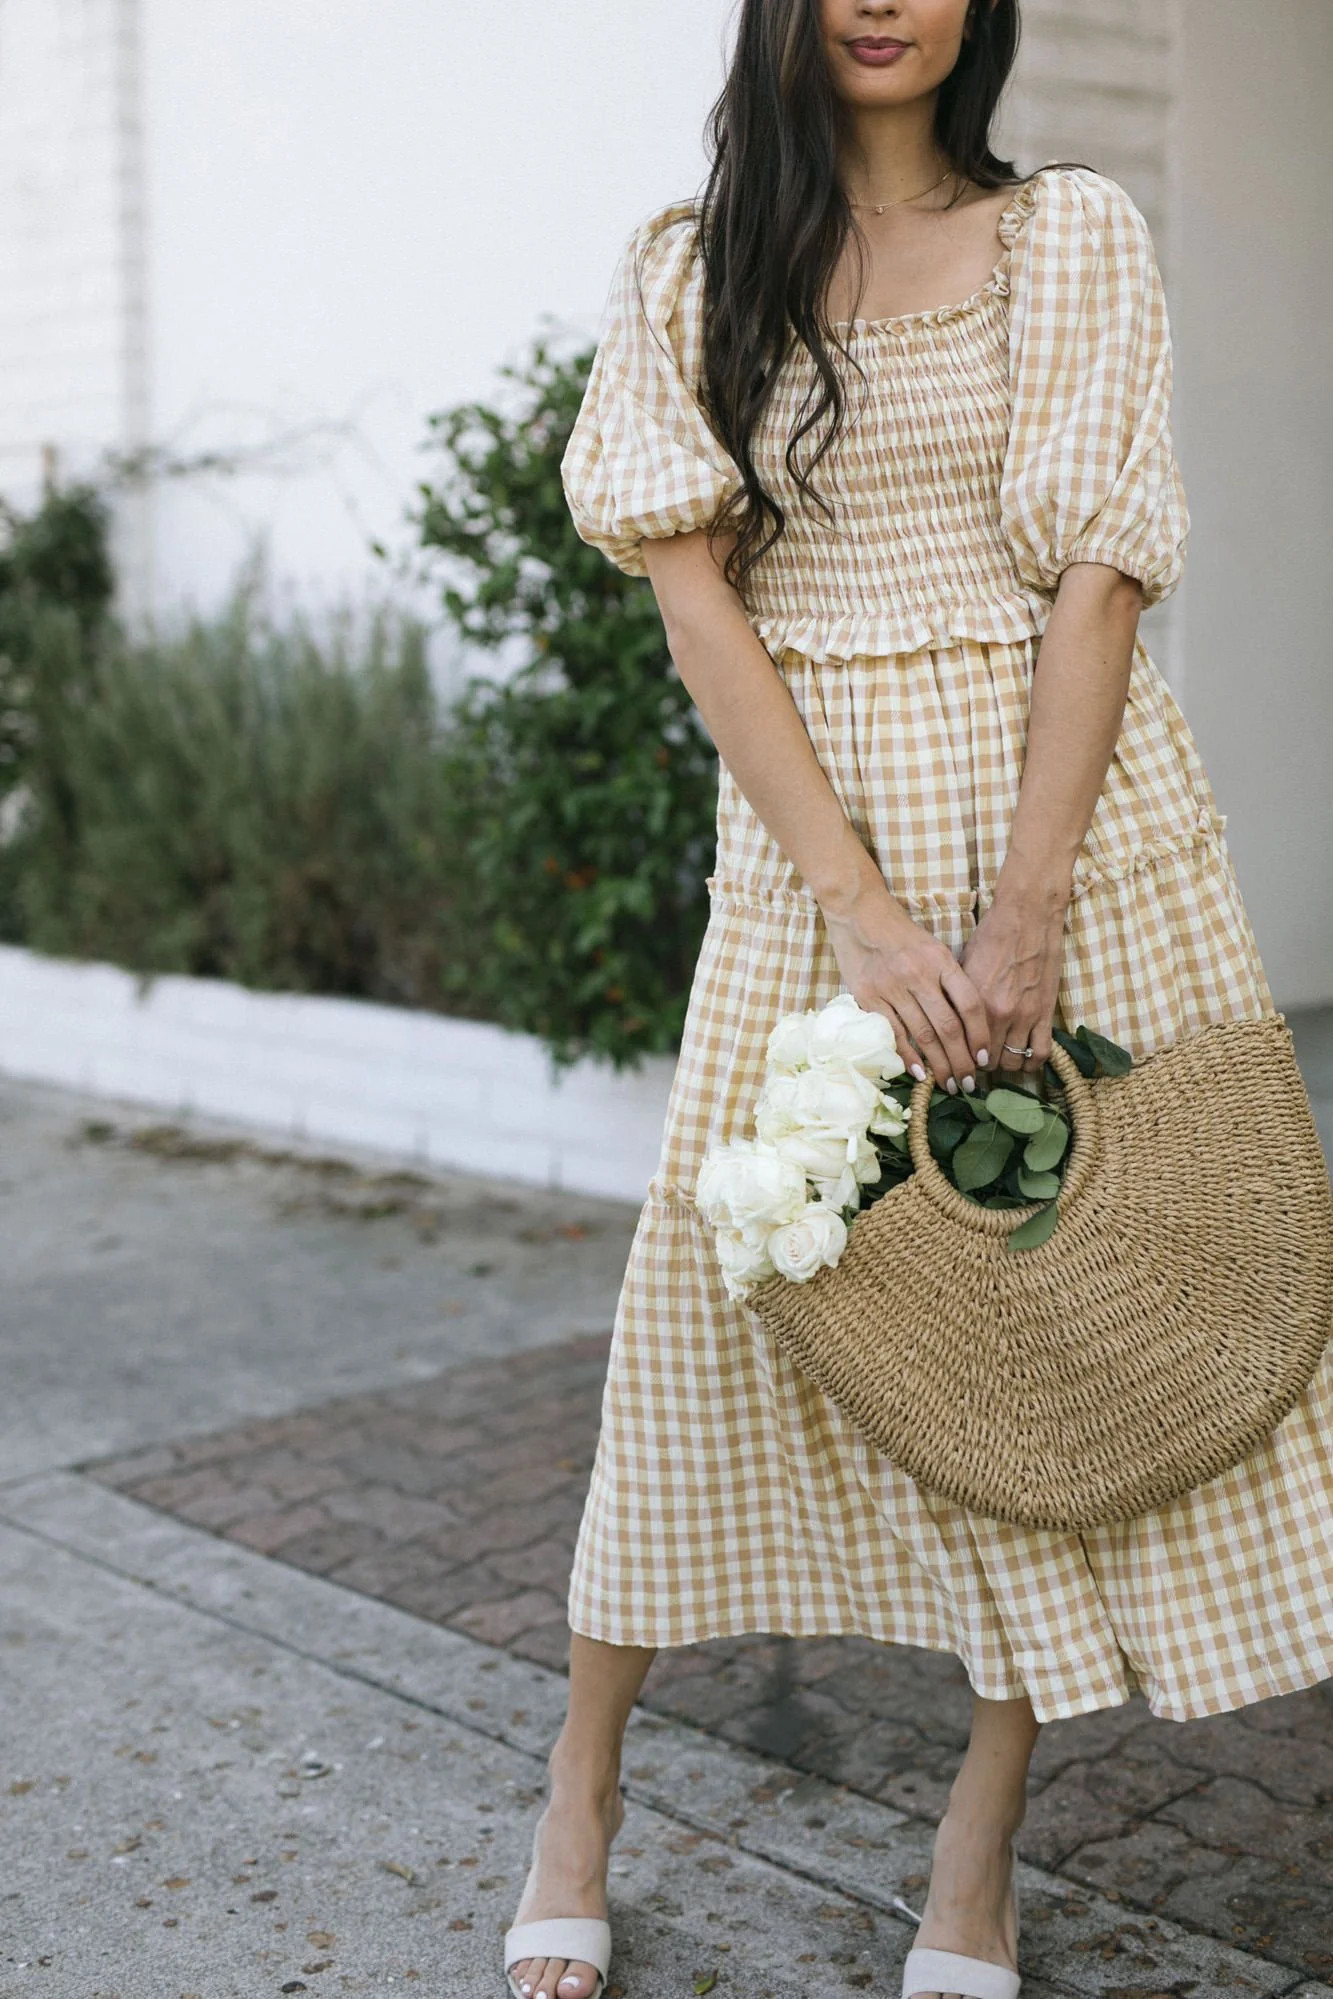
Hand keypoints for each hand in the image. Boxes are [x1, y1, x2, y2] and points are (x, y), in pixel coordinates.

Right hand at [821, 885, 989, 1092]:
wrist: (858, 912)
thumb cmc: (900, 933)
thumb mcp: (933, 948)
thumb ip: (949, 979)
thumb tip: (968, 1020)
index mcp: (941, 961)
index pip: (970, 1004)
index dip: (980, 1035)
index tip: (985, 1058)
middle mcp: (919, 975)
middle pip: (948, 1027)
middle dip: (962, 1060)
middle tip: (968, 1083)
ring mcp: (893, 987)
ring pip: (923, 1035)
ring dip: (938, 1065)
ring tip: (948, 1084)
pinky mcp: (869, 996)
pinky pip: (894, 1033)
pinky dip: (908, 1056)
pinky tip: (920, 1073)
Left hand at [958, 888, 1068, 1078]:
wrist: (1028, 916)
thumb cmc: (991, 935)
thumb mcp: (963, 966)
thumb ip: (957, 998)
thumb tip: (947, 1022)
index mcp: (974, 1003)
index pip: (963, 1049)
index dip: (960, 1060)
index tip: (958, 1062)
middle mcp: (999, 1014)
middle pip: (987, 1062)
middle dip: (981, 1068)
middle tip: (978, 1065)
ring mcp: (1025, 1016)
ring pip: (1014, 1062)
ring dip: (1006, 1066)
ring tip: (1000, 1061)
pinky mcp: (1046, 1013)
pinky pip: (1041, 1053)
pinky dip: (1032, 1063)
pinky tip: (1025, 1060)